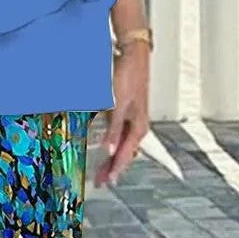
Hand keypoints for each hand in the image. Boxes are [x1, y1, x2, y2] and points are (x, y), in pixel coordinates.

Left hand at [95, 47, 148, 186]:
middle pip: (124, 153)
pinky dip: (111, 143)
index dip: (115, 169)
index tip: (105, 181)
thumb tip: (109, 151)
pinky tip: (105, 147)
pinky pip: (119, 134)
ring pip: (122, 145)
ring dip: (111, 157)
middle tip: (100, 180)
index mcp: (138, 126)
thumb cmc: (129, 77)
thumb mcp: (119, 106)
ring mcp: (132, 118)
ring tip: (101, 168)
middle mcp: (137, 125)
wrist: (133, 56)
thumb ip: (114, 129)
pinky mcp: (125, 111)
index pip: (125, 155)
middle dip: (112, 167)